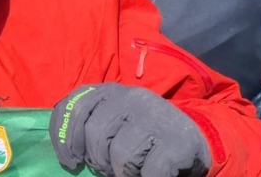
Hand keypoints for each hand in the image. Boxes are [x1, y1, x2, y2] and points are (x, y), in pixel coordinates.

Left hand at [49, 83, 210, 176]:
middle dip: (97, 159)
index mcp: (111, 91)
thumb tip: (67, 153)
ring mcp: (155, 116)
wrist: (195, 137)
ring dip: (122, 171)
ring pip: (120, 154)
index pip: (75, 107)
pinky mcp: (176, 140)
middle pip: (95, 133)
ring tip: (132, 169)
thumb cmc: (144, 134)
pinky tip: (149, 174)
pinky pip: (149, 170)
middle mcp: (132, 97)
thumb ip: (90, 124)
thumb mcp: (114, 120)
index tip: (70, 161)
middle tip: (107, 168)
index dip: (65, 137)